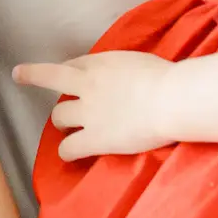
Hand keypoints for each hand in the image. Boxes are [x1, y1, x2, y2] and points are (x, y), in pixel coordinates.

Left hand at [13, 51, 179, 159]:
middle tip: (58, 102)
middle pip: (50, 80)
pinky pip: (67, 149)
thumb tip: (124, 81)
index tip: (68, 78)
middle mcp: (87, 84)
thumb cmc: (166, 78)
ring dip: (63, 124)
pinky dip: (67, 152)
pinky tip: (71, 155)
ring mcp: (87, 113)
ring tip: (71, 131)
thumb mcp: (138, 62)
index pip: (72, 64)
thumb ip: (122, 71)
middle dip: (45, 87)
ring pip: (58, 117)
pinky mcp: (93, 139)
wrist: (172, 100)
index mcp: (100, 63)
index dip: (68, 72)